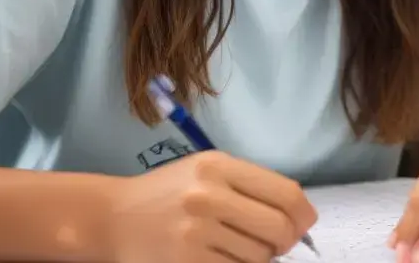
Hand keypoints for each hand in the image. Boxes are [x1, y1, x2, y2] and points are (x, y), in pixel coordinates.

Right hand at [109, 150, 317, 262]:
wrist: (113, 216)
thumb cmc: (168, 192)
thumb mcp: (207, 171)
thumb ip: (249, 186)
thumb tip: (298, 216)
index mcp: (219, 166)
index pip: (285, 193)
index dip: (304, 214)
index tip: (304, 225)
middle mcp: (209, 195)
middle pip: (278, 228)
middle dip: (286, 241)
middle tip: (279, 244)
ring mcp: (196, 232)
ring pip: (258, 257)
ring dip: (258, 258)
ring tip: (238, 247)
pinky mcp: (186, 262)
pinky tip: (224, 258)